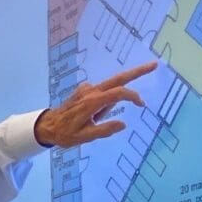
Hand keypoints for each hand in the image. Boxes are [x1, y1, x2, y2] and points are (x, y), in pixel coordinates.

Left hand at [33, 61, 156, 147]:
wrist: (47, 126)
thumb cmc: (65, 133)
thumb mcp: (84, 137)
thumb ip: (104, 130)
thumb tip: (123, 124)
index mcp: (91, 102)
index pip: (118, 93)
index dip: (132, 96)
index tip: (141, 104)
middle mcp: (90, 91)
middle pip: (117, 79)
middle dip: (136, 72)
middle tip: (154, 64)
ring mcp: (87, 89)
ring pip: (109, 89)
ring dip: (111, 104)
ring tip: (91, 122)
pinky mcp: (84, 90)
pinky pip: (101, 95)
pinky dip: (103, 105)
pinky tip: (90, 118)